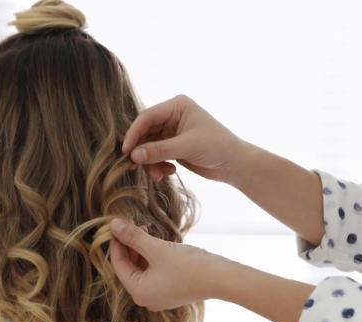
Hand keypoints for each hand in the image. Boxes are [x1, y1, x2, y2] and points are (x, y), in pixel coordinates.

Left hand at [107, 218, 227, 310]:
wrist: (223, 279)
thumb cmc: (189, 265)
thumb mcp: (157, 248)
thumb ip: (133, 237)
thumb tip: (112, 225)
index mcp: (138, 292)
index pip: (118, 264)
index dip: (116, 243)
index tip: (114, 225)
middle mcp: (145, 298)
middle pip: (129, 268)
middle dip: (129, 245)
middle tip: (130, 224)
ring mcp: (159, 297)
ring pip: (142, 269)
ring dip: (140, 249)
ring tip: (144, 229)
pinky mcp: (171, 292)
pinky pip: (153, 273)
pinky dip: (152, 258)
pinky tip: (155, 242)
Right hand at [122, 95, 247, 184]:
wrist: (235, 164)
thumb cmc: (218, 147)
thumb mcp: (187, 147)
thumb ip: (159, 150)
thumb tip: (133, 156)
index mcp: (177, 106)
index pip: (147, 117)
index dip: (134, 134)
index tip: (126, 152)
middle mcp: (172, 116)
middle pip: (144, 133)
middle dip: (142, 152)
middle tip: (136, 167)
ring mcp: (171, 132)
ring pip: (147, 147)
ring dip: (150, 163)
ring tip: (158, 176)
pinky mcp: (172, 146)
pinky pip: (154, 155)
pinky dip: (157, 166)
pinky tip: (168, 173)